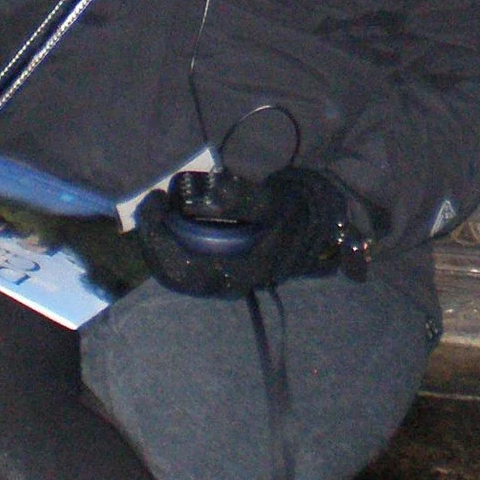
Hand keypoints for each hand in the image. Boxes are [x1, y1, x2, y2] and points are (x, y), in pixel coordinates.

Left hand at [133, 167, 364, 298]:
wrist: (329, 221)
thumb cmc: (301, 209)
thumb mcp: (274, 199)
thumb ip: (241, 199)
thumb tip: (208, 196)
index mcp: (239, 272)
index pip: (181, 269)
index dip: (157, 237)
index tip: (152, 201)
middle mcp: (231, 283)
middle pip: (176, 276)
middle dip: (154, 242)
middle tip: (150, 204)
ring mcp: (230, 278)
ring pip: (182, 273)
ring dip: (164, 243)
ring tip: (159, 208)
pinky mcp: (231, 268)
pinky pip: (193, 264)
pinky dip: (178, 243)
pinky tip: (176, 218)